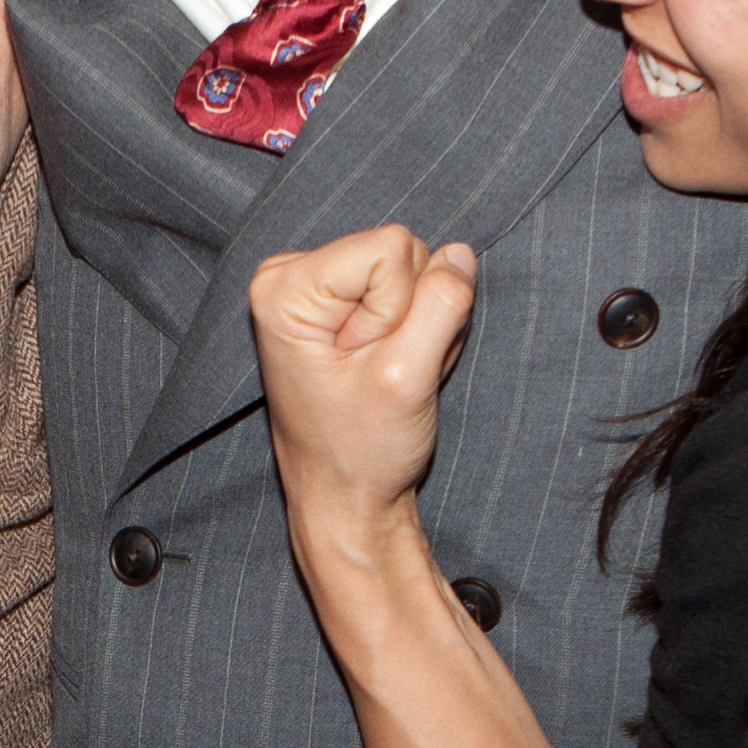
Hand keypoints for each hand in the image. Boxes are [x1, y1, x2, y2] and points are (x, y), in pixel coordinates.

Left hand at [249, 227, 477, 538]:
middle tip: (382, 372)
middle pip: (402, 252)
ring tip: (386, 376)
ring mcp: (319, 287)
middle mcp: (293, 275)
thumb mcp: (407, 378)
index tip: (371, 362)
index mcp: (287, 286)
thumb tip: (461, 254)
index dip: (401, 309)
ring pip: (415, 271)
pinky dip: (416, 334)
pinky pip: (412, 291)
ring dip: (418, 328)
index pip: (392, 247)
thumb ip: (441, 306)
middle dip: (410, 315)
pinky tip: (391, 370)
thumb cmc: (360, 452)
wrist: (346, 500)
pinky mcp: (345, 303)